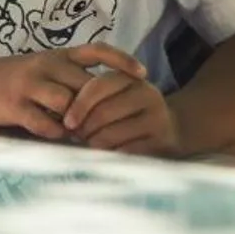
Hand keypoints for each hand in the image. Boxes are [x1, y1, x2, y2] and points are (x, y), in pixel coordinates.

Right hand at [0, 44, 146, 140]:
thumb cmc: (19, 78)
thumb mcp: (47, 68)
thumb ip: (74, 77)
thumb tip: (114, 96)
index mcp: (58, 55)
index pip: (97, 50)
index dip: (122, 61)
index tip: (143, 74)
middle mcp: (46, 65)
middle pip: (87, 86)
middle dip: (99, 108)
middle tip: (107, 125)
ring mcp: (29, 85)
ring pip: (69, 105)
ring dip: (78, 123)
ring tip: (81, 134)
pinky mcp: (15, 105)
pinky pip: (46, 124)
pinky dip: (56, 133)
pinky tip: (55, 135)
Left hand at [62, 68, 179, 155]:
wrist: (171, 127)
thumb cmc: (128, 112)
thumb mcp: (112, 96)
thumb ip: (91, 99)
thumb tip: (63, 120)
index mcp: (129, 78)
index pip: (97, 87)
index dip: (78, 106)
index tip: (67, 122)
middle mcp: (146, 93)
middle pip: (103, 112)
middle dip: (84, 128)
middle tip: (76, 137)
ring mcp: (157, 117)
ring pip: (112, 133)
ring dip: (94, 143)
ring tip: (89, 145)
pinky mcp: (163, 139)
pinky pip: (126, 150)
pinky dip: (111, 154)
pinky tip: (106, 155)